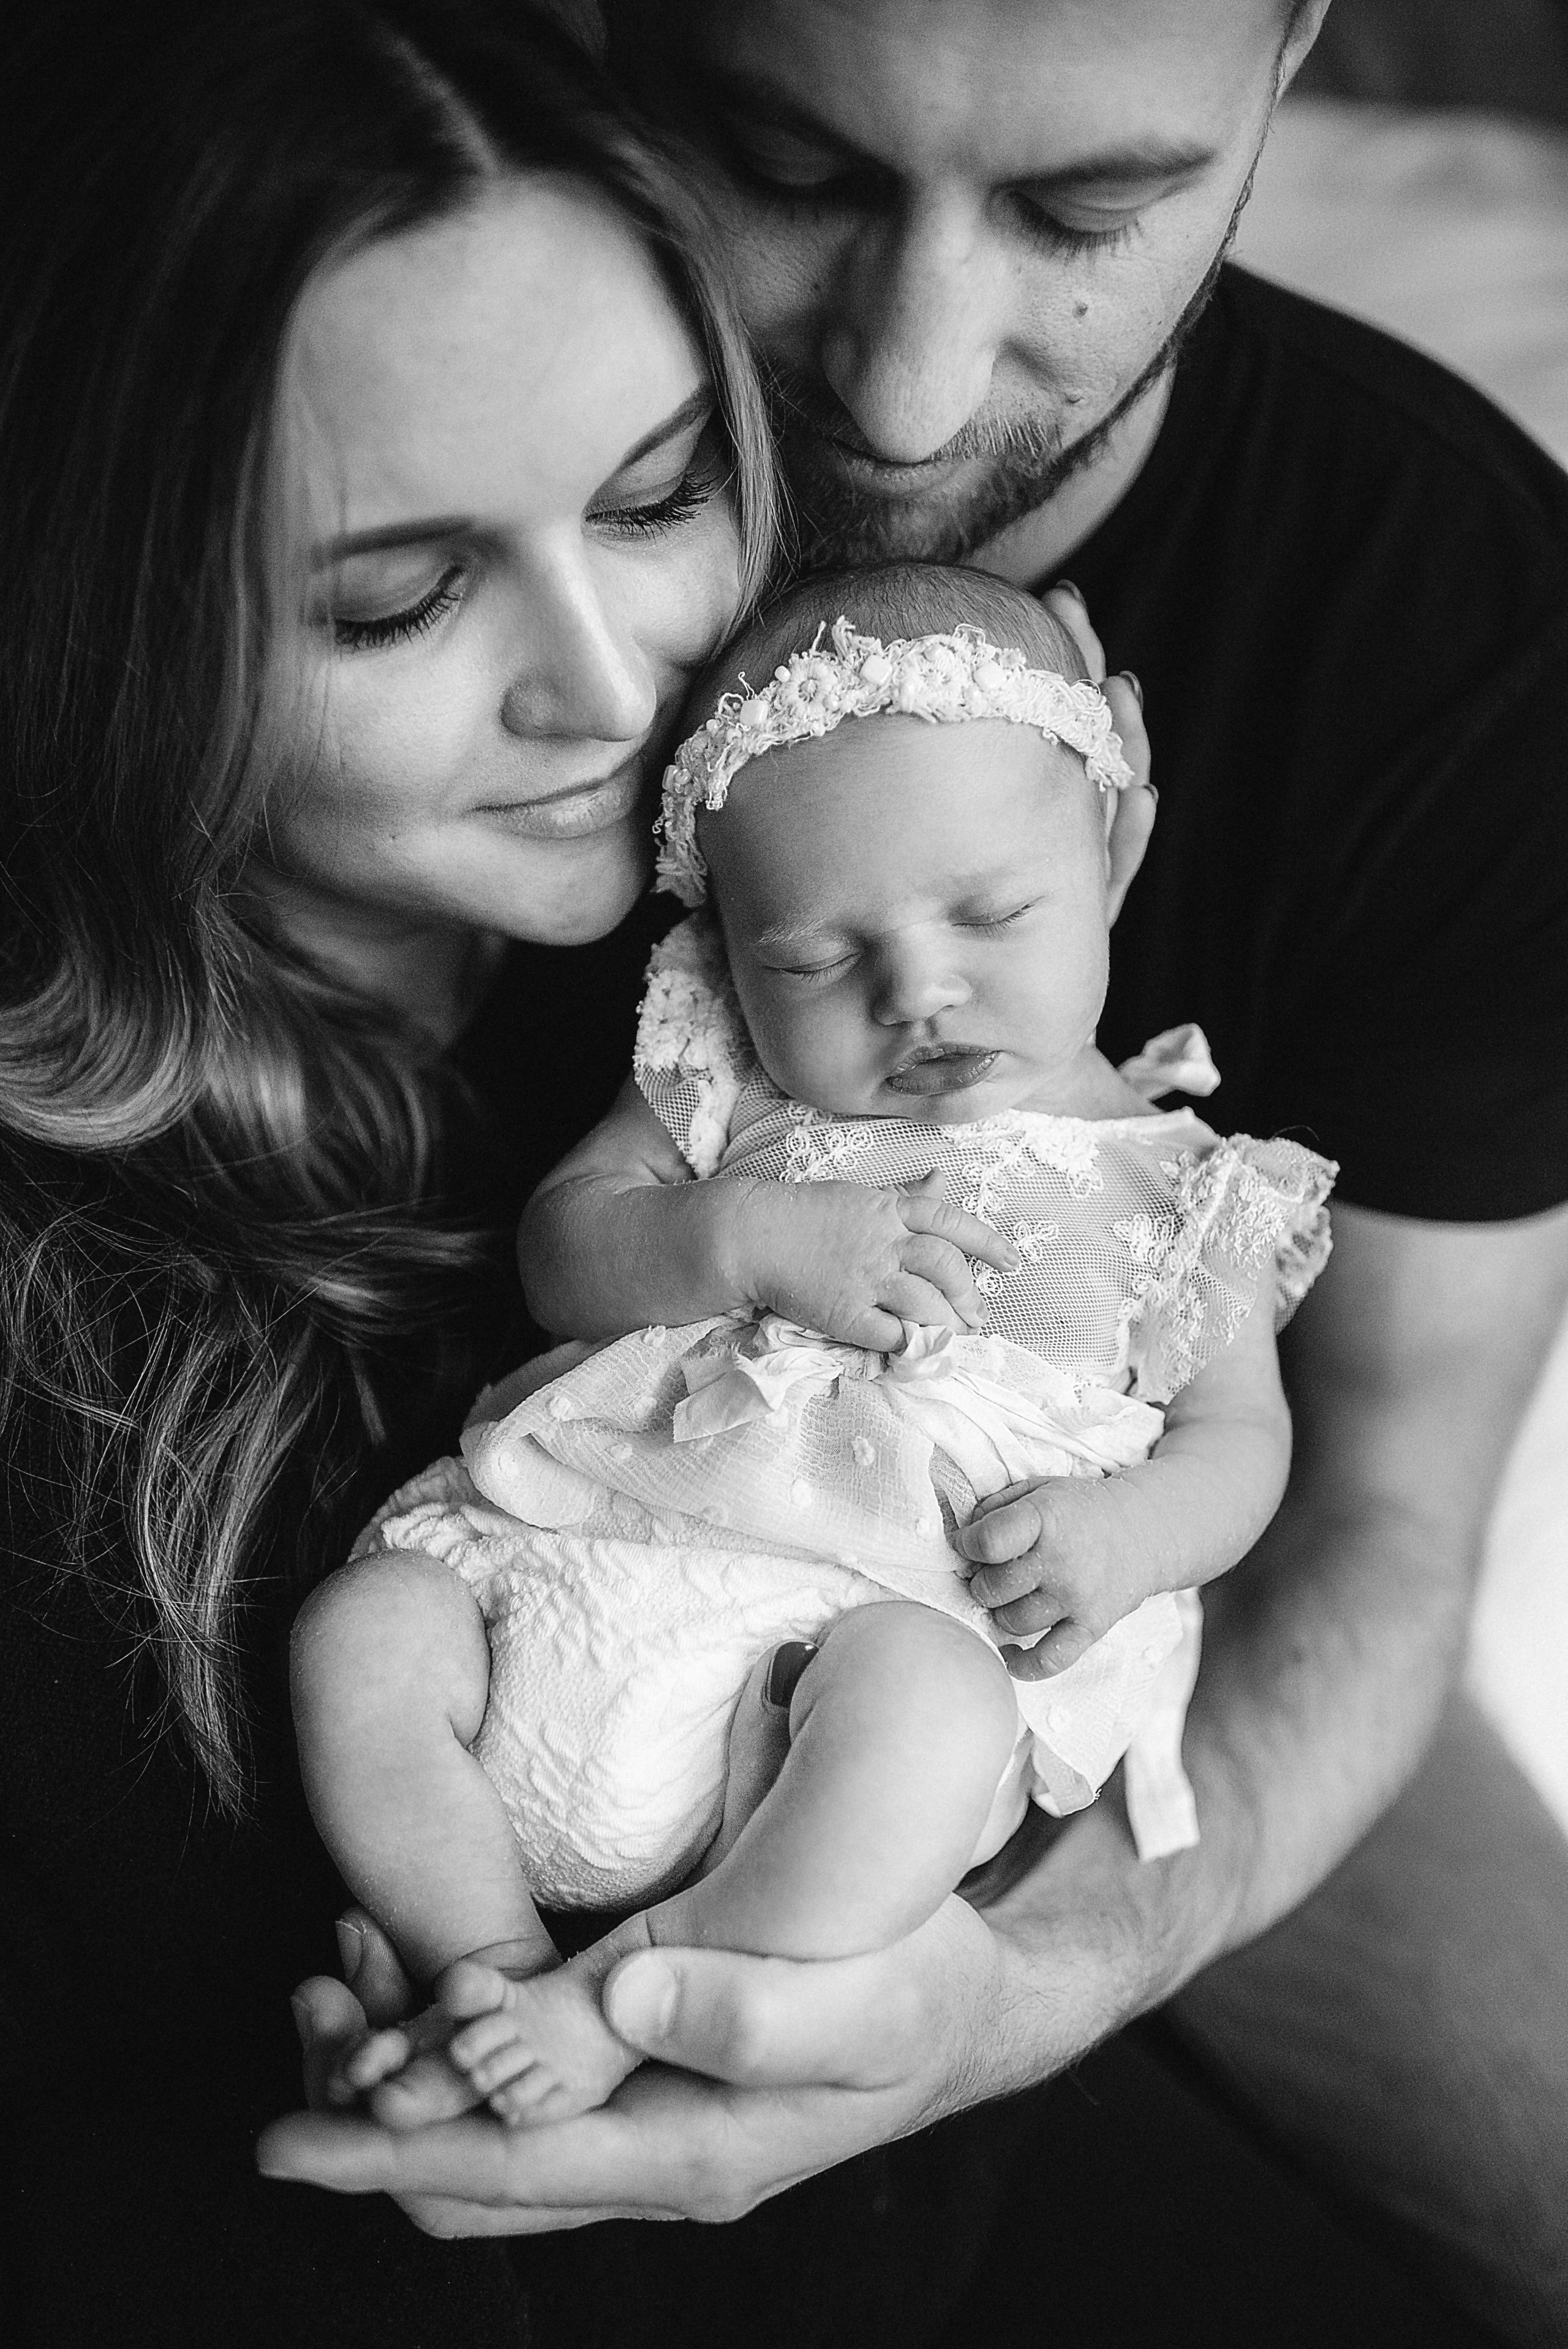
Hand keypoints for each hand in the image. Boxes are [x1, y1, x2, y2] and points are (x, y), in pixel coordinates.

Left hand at [257, 1816, 1153, 2235]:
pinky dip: (452, 2036)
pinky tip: (427, 1962)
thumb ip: (754, 2009)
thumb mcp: (868, 2003)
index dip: (389, 2154)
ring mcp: (641, 2126)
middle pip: (466, 2174)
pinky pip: (519, 2089)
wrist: (970, 2011)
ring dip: (397, 2069)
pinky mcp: (641, 2079)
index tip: (289, 2136)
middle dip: (366, 2109)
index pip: (504, 2173)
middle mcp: (648, 2159)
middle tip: (309, 2005)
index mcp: (691, 2156)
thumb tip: (625, 1997)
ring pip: (479, 2135)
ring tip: (341, 1969)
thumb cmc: (922, 1995)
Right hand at [740, 1169, 1019, 1350]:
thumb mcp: (861, 1194)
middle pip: (946, 1267)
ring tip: (954, 1336)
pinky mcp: (845, 1311)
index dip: (988, 1243)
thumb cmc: (805, 1213)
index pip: (952, 1222)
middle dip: (969, 1294)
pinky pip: (889, 1333)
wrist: (752, 1235)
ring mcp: (866, 1278)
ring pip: (925, 1304)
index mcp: (890, 1210)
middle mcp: (885, 1242)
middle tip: (978, 1316)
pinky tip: (914, 1347)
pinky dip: (908, 1343)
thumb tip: (942, 1179)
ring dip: (946, 1324)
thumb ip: (905, 1196)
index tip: (1012, 1263)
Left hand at [956, 1476, 1153, 1677]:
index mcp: (1046, 1518)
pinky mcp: (1091, 1628)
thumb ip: (994, 1509)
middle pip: (993, 1588)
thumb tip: (960, 1541)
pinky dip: (1023, 1665)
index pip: (988, 1542)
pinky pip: (1049, 1660)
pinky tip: (1009, 1651)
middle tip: (992, 1572)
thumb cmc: (1078, 1510)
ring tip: (1010, 1596)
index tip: (970, 1544)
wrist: (1143, 1531)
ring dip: (1000, 1612)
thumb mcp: (1037, 1490)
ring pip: (1012, 1623)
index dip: (968, 1545)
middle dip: (982, 1582)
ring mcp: (1077, 1598)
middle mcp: (1061, 1561)